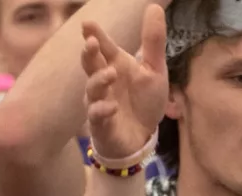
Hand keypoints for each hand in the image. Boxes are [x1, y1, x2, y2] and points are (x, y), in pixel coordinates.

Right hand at [81, 9, 168, 160]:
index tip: (88, 24)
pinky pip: (96, 115)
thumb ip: (153, 41)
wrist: (141, 137)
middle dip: (88, 53)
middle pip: (90, 64)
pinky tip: (112, 107)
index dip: (94, 34)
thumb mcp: (154, 70)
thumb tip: (153, 6)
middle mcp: (103, 81)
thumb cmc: (143, 101)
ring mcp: (99, 101)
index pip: (103, 47)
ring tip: (111, 74)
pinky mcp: (101, 124)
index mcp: (114, 64)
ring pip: (92, 89)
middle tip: (91, 42)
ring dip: (99, 81)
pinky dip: (102, 110)